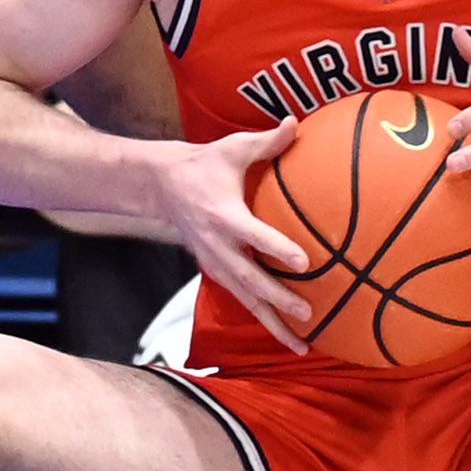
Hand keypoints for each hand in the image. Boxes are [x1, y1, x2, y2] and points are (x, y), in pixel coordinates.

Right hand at [142, 118, 314, 350]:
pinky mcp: (216, 271)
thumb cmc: (204, 164)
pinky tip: (286, 335)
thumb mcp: (232, 149)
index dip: (278, 248)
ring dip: (272, 323)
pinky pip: (241, 299)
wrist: (162, 187)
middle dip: (278, 298)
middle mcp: (219, 246)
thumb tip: (297, 124)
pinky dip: (262, 319)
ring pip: (246, 299)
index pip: (255, 235)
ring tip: (301, 345)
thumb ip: (266, 142)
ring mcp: (216, 263)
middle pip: (250, 279)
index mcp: (225, 216)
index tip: (304, 261)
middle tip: (307, 312)